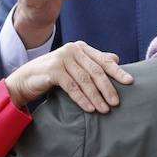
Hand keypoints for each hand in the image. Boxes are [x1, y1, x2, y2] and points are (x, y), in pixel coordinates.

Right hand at [6, 41, 131, 112]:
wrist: (27, 79)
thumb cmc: (55, 73)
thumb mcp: (75, 66)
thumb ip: (93, 62)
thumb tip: (116, 58)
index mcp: (81, 48)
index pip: (103, 60)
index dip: (117, 71)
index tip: (130, 82)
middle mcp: (73, 50)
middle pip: (95, 71)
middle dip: (107, 87)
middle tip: (116, 102)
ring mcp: (62, 58)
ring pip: (85, 80)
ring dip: (96, 96)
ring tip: (105, 109)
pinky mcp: (53, 70)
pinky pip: (72, 87)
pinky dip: (82, 99)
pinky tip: (90, 109)